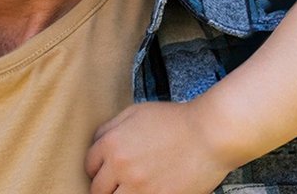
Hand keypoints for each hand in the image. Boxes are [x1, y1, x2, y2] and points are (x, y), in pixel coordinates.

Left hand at [85, 101, 231, 193]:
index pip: (89, 165)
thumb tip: (97, 142)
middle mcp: (121, 168)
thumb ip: (111, 127)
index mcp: (113, 144)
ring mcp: (139, 188)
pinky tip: (145, 191)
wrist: (207, 135)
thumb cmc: (174, 120)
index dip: (96, 166)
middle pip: (97, 189)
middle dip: (104, 186)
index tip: (104, 169)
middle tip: (116, 182)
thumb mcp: (136, 112)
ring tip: (130, 188)